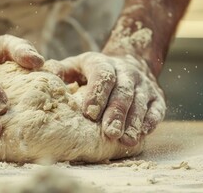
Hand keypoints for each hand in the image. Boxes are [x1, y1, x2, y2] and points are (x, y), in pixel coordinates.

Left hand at [44, 52, 165, 145]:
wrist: (128, 62)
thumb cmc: (92, 72)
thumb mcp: (75, 65)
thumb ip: (61, 70)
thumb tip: (45, 73)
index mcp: (102, 63)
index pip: (102, 75)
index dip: (97, 93)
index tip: (89, 113)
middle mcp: (125, 71)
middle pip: (123, 91)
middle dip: (116, 113)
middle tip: (109, 132)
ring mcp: (143, 84)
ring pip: (140, 101)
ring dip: (133, 121)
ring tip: (125, 139)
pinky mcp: (157, 96)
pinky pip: (157, 108)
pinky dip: (151, 121)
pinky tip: (142, 134)